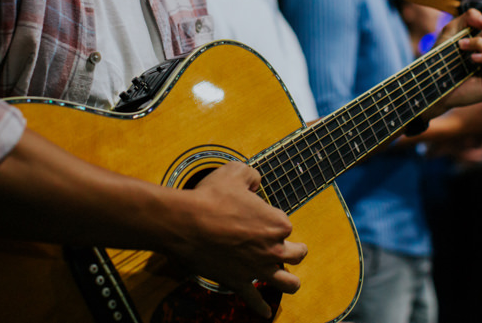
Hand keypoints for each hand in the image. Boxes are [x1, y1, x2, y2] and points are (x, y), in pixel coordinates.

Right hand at [167, 162, 307, 317]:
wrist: (185, 223)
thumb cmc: (210, 196)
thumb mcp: (235, 172)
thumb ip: (252, 175)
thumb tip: (256, 182)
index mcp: (277, 222)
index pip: (285, 224)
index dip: (272, 218)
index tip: (259, 214)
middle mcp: (273, 249)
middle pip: (296, 254)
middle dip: (295, 250)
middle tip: (290, 247)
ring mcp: (257, 268)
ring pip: (288, 282)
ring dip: (290, 281)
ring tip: (289, 279)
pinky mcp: (239, 282)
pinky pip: (254, 299)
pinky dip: (261, 307)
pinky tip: (265, 313)